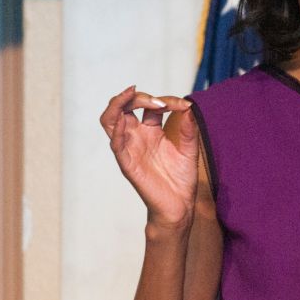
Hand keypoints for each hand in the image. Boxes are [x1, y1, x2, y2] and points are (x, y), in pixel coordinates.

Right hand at [99, 85, 197, 229]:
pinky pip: (116, 144)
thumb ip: (189, 128)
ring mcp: (130, 149)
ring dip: (117, 104)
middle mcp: (138, 136)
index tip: (184, 106)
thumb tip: (188, 106)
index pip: (150, 105)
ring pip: (110, 121)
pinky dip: (116, 130)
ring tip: (128, 94)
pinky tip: (123, 120)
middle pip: (124, 107)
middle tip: (159, 101)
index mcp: (151, 130)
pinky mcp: (127, 163)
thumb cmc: (181, 178)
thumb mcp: (189, 148)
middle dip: (138, 96)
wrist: (179, 205)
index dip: (166, 100)